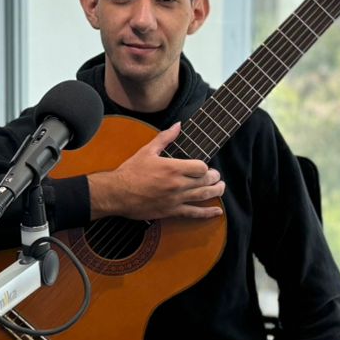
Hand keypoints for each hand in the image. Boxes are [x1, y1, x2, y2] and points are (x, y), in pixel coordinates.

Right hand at [88, 123, 225, 221]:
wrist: (118, 193)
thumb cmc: (131, 172)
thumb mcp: (147, 151)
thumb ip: (165, 138)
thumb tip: (178, 126)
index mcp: (173, 168)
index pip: (201, 167)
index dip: (205, 167)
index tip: (204, 167)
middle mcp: (178, 184)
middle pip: (206, 181)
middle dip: (215, 178)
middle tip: (217, 176)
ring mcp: (176, 199)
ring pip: (203, 196)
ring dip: (216, 192)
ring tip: (221, 188)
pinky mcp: (172, 211)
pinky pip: (194, 213)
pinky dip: (207, 213)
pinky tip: (217, 212)